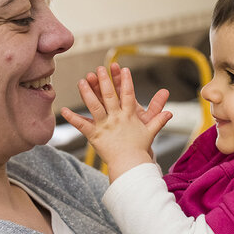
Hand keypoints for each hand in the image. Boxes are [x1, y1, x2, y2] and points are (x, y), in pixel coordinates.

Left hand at [61, 66, 171, 181]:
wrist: (130, 165)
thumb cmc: (139, 149)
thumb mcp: (150, 132)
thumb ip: (158, 119)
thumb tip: (170, 112)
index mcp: (129, 115)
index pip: (128, 94)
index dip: (126, 81)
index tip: (123, 69)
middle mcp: (116, 118)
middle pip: (110, 96)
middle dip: (104, 81)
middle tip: (99, 69)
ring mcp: (105, 126)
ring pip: (95, 106)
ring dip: (87, 93)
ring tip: (82, 81)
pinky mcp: (95, 135)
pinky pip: (82, 125)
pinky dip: (72, 118)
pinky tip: (63, 110)